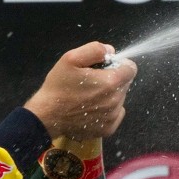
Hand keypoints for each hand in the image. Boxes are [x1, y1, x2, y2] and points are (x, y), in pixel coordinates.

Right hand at [23, 41, 137, 139]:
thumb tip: (110, 50)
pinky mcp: (108, 129)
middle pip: (125, 83)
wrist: (47, 116)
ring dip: (110, 94)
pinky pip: (116, 114)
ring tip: (89, 95)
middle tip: (92, 81)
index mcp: (111, 82)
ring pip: (120, 98)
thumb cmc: (58, 87)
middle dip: (113, 78)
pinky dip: (108, 110)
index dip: (118, 64)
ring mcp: (113, 116)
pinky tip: (92, 108)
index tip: (104, 67)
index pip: (131, 68)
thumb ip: (94, 49)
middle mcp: (116, 100)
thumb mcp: (71, 58)